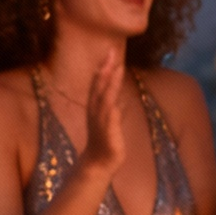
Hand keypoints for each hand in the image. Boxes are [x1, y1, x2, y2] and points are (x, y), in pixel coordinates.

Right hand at [78, 47, 128, 182]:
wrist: (99, 162)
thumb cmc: (105, 141)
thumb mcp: (111, 122)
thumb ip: (114, 110)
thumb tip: (119, 100)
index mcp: (96, 107)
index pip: (99, 83)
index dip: (103, 68)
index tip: (109, 52)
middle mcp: (96, 111)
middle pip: (99, 86)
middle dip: (105, 69)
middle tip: (111, 52)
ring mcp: (100, 120)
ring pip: (105, 98)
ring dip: (109, 83)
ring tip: (115, 68)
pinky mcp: (108, 132)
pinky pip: (110, 118)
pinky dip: (113, 108)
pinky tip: (116, 99)